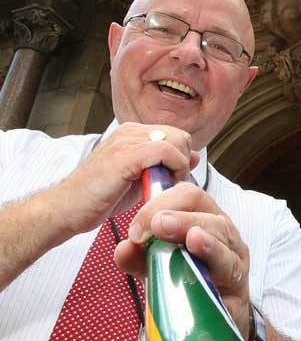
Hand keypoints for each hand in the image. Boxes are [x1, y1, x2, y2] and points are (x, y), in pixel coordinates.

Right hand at [58, 123, 196, 234]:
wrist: (68, 208)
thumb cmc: (100, 196)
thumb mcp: (140, 179)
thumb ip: (164, 166)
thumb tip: (193, 157)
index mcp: (132, 134)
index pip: (176, 136)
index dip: (182, 159)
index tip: (175, 181)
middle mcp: (129, 132)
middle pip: (180, 136)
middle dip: (183, 162)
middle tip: (171, 186)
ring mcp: (126, 141)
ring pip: (175, 140)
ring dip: (179, 168)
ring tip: (164, 189)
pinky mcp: (124, 156)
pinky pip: (164, 151)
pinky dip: (172, 170)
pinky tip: (161, 188)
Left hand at [115, 183, 251, 337]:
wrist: (215, 326)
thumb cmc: (190, 288)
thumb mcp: (158, 269)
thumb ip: (139, 257)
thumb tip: (123, 248)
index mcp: (202, 220)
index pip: (184, 195)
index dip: (159, 204)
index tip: (136, 231)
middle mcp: (221, 230)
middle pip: (201, 205)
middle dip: (173, 213)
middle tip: (153, 226)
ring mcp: (234, 253)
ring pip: (219, 229)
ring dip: (191, 226)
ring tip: (174, 229)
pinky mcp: (240, 280)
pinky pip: (228, 261)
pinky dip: (212, 250)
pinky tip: (197, 243)